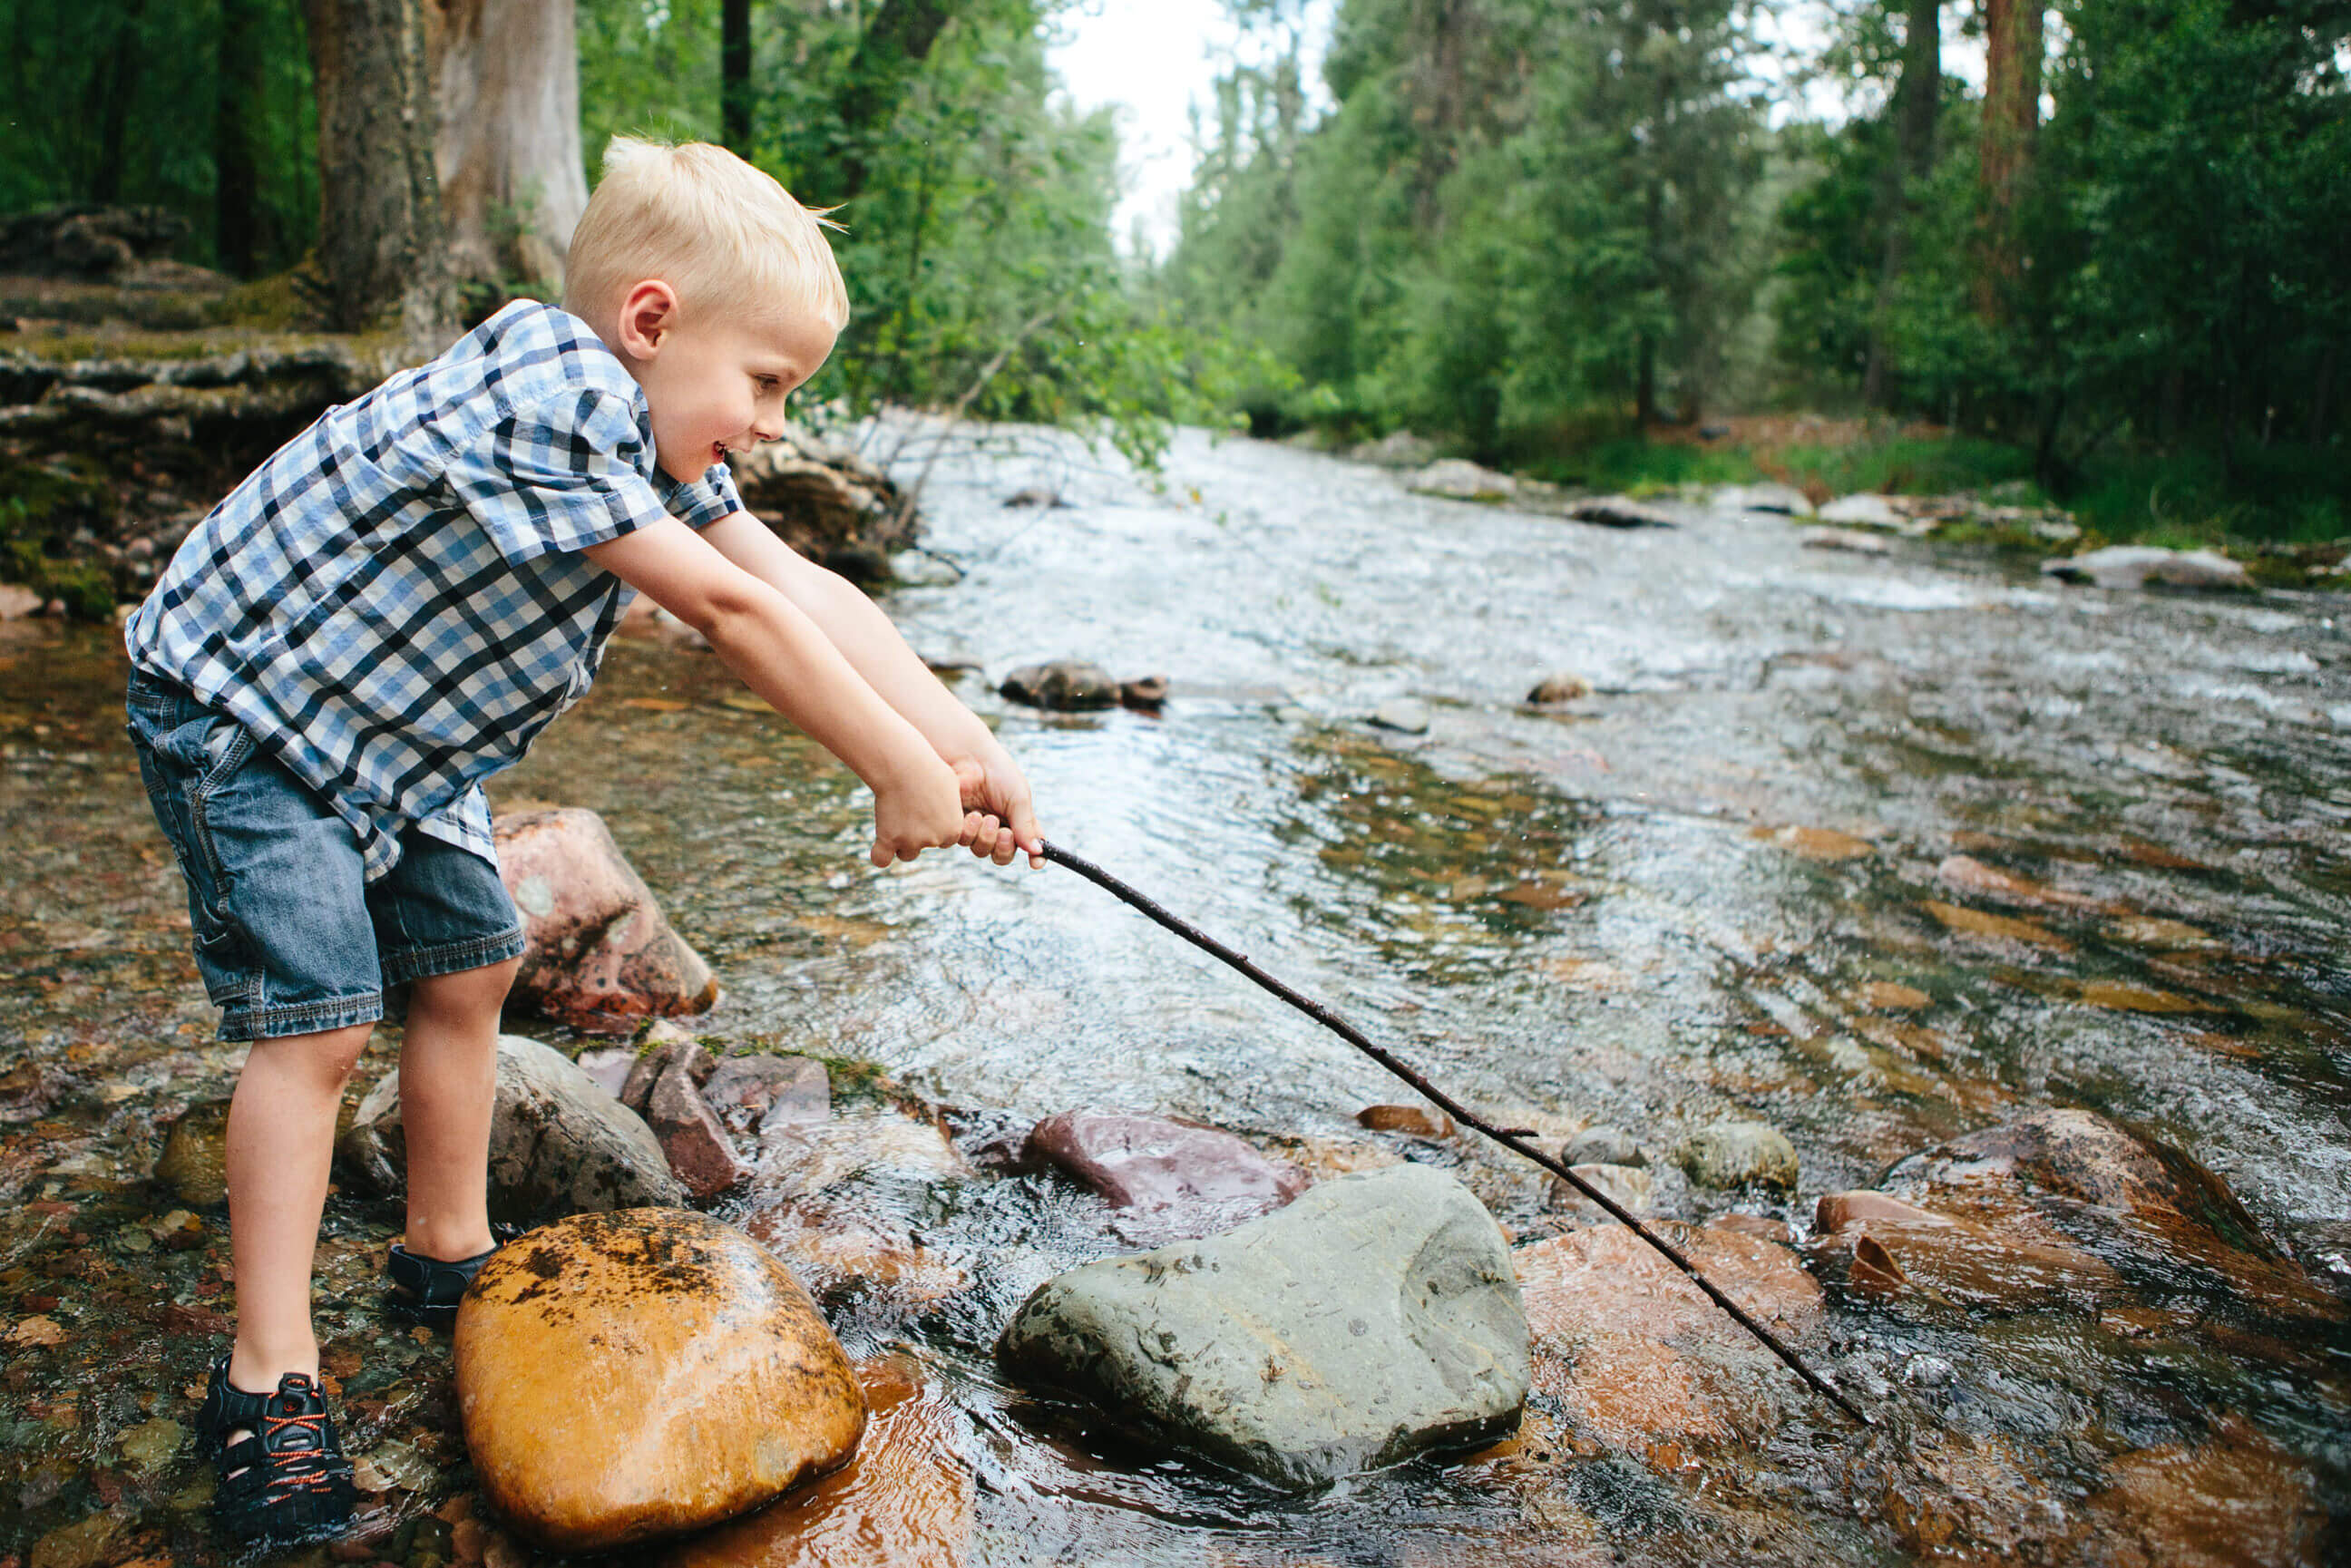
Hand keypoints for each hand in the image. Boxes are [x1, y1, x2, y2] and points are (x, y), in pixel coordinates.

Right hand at [869, 751, 967, 867]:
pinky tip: (878, 845)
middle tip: (909, 807)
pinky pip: (881, 860)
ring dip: (901, 842)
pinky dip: (879, 855)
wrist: (905, 765)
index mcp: (953, 829)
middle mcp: (934, 839)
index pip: (945, 840)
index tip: (927, 808)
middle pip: (925, 845)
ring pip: (906, 854)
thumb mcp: (951, 786)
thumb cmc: (930, 769)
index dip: (936, 826)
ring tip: (895, 817)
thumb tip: (952, 812)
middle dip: (919, 832)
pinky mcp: (888, 840)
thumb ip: (953, 806)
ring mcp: (911, 841)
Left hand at [949, 743, 1043, 867]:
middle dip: (1005, 848)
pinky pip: (964, 842)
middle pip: (1003, 855)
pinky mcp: (956, 824)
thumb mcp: (1020, 798)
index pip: (1029, 845)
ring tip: (987, 818)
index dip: (1035, 857)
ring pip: (982, 851)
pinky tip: (971, 815)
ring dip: (987, 838)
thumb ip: (1026, 826)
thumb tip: (1037, 851)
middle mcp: (997, 827)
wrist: (968, 758)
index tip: (1036, 863)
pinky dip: (970, 831)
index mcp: (1017, 820)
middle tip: (1005, 833)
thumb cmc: (998, 773)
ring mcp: (976, 827)